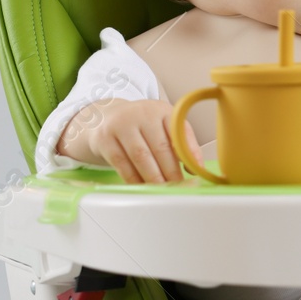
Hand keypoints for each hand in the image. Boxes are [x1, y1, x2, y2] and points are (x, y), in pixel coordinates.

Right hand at [57, 99, 201, 183]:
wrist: (104, 117)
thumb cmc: (141, 125)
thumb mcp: (161, 124)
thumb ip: (180, 142)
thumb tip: (195, 167)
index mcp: (161, 110)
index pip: (179, 131)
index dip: (190, 152)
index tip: (196, 172)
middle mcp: (141, 114)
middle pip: (160, 147)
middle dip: (171, 172)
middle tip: (179, 187)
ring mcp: (121, 125)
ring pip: (141, 157)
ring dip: (154, 178)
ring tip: (163, 190)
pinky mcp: (104, 139)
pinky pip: (122, 165)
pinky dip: (135, 179)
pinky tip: (143, 187)